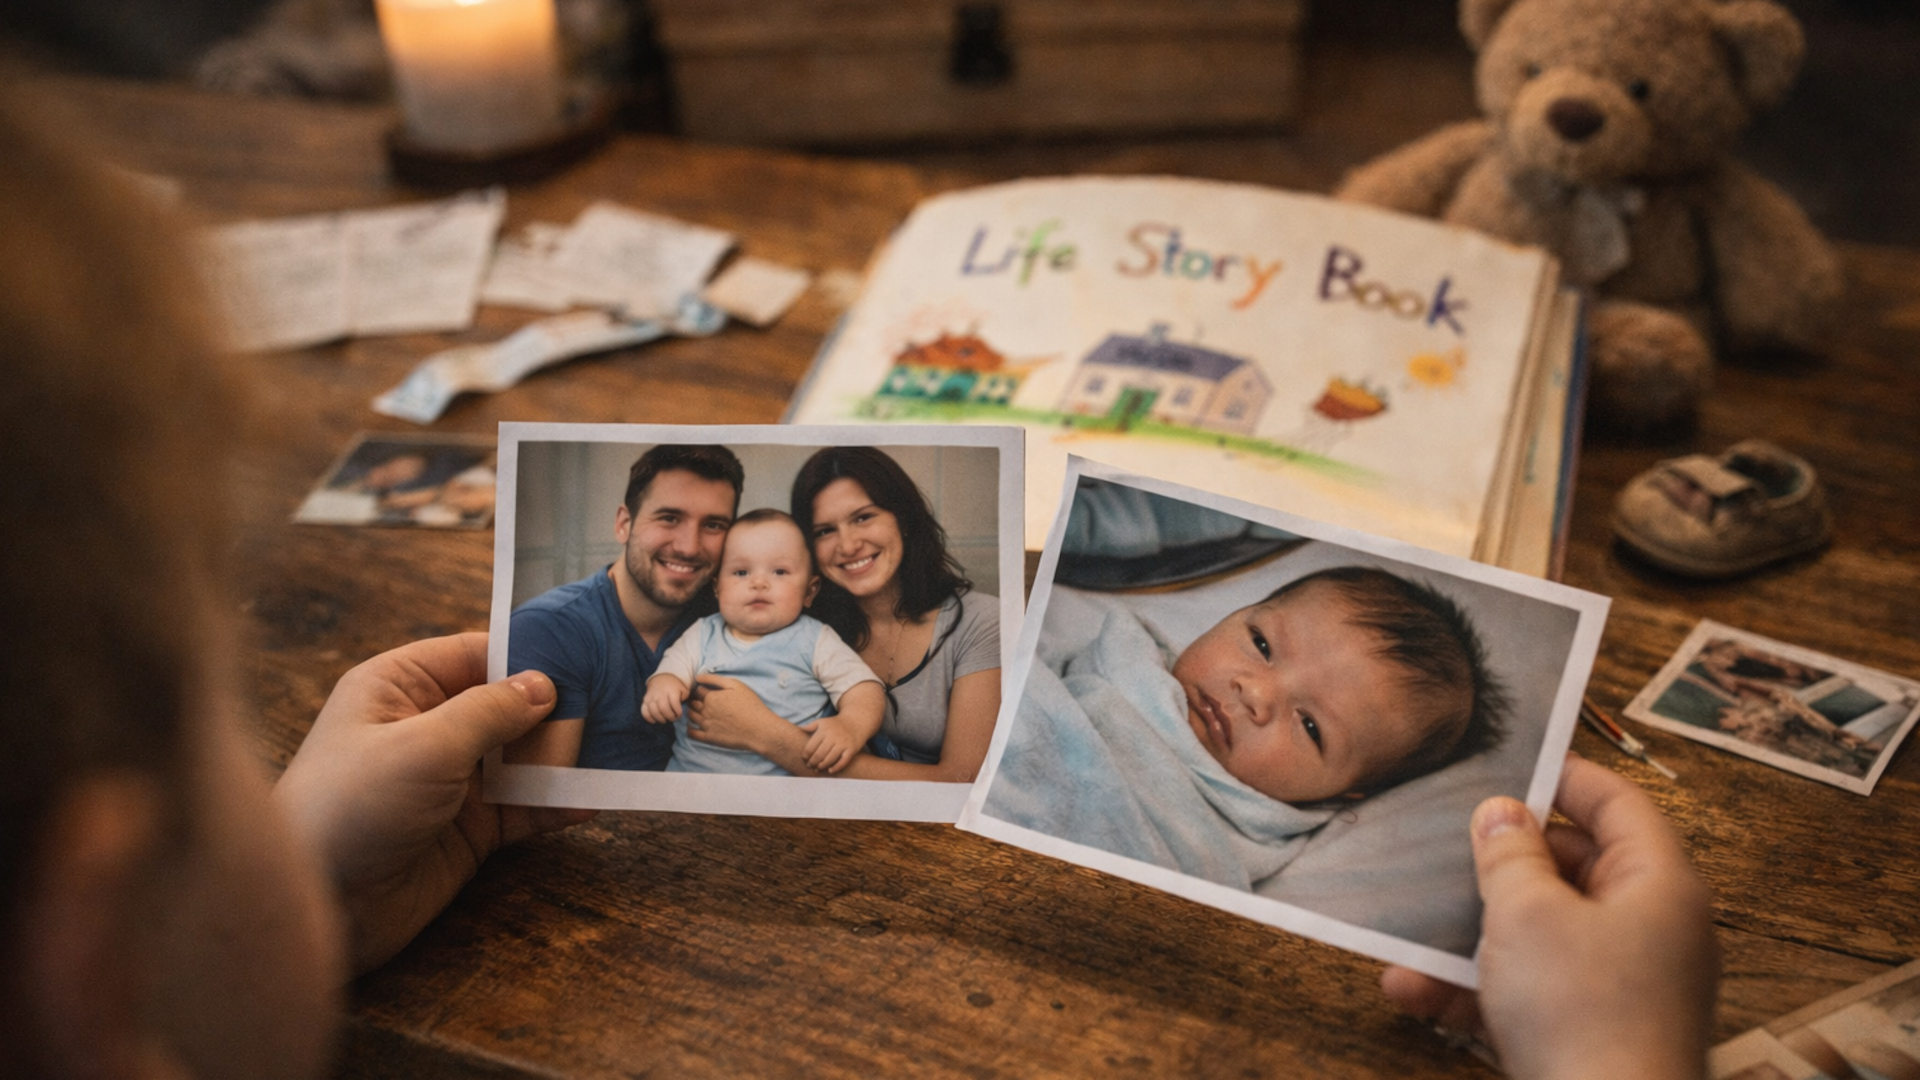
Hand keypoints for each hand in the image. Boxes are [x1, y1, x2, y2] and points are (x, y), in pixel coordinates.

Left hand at [273, 632, 595, 975]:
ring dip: (565, 757)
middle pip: (507, 705)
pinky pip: (525, 807)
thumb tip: (545, 685)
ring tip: (620, 747)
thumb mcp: (422, 746)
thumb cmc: (350, 808)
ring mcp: (451, 781)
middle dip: (557, 707)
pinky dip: (558, 803)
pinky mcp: (469, 830)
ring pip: (522, 757)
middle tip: (620, 700)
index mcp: (399, 687)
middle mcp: (426, 728)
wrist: (320, 908)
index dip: (528, 653)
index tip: (587, 651)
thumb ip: (489, 712)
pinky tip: (596, 799)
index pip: (476, 654)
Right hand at [641, 675, 686, 723]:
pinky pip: (644, 711)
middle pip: (663, 708)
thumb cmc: (675, 687)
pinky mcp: (645, 700)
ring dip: (660, 719)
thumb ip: (684, 699)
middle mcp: (660, 693)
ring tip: (665, 720)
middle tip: (673, 719)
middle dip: (670, 717)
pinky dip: (649, 718)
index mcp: (671, 690)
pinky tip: (654, 721)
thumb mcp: (683, 689)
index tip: (679, 715)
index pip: (674, 703)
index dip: (678, 712)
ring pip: (653, 711)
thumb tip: (681, 708)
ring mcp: (651, 697)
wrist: (662, 678)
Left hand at [684, 674, 792, 754]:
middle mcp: (705, 710)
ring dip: (692, 712)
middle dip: (695, 700)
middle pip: (693, 703)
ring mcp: (706, 725)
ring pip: (691, 716)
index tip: (706, 692)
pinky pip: (692, 733)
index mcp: (711, 697)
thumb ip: (715, 679)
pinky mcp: (709, 738)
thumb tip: (698, 677)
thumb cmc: (750, 705)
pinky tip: (694, 726)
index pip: (698, 690)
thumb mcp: (736, 685)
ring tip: (699, 711)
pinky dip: (689, 729)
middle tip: (702, 702)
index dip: (702, 690)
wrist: (759, 729)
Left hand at [803, 717, 857, 773]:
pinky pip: (843, 762)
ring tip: (817, 768)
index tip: (804, 759)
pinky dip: (836, 768)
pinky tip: (830, 771)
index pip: (810, 747)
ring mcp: (843, 743)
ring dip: (821, 766)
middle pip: (819, 755)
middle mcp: (833, 737)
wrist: (856, 721)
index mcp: (824, 730)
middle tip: (809, 765)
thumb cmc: (836, 723)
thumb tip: (798, 729)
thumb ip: (810, 726)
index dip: (805, 755)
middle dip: (812, 762)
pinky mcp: (851, 749)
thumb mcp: (822, 721)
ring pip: (829, 759)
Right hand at [1380, 756, 1716, 1079]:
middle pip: (1572, 867)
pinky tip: (1412, 989)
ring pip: (1539, 933)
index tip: (1505, 765)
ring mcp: (1621, 984)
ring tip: (1411, 924)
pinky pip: (1528, 989)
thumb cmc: (1583, 1016)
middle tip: (1445, 842)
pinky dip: (1474, 987)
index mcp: (1658, 884)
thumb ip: (1508, 853)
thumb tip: (1501, 813)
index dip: (1561, 777)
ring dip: (1470, 931)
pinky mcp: (1590, 1031)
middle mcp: (1650, 929)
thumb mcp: (1527, 914)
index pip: (1617, 803)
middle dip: (1499, 861)